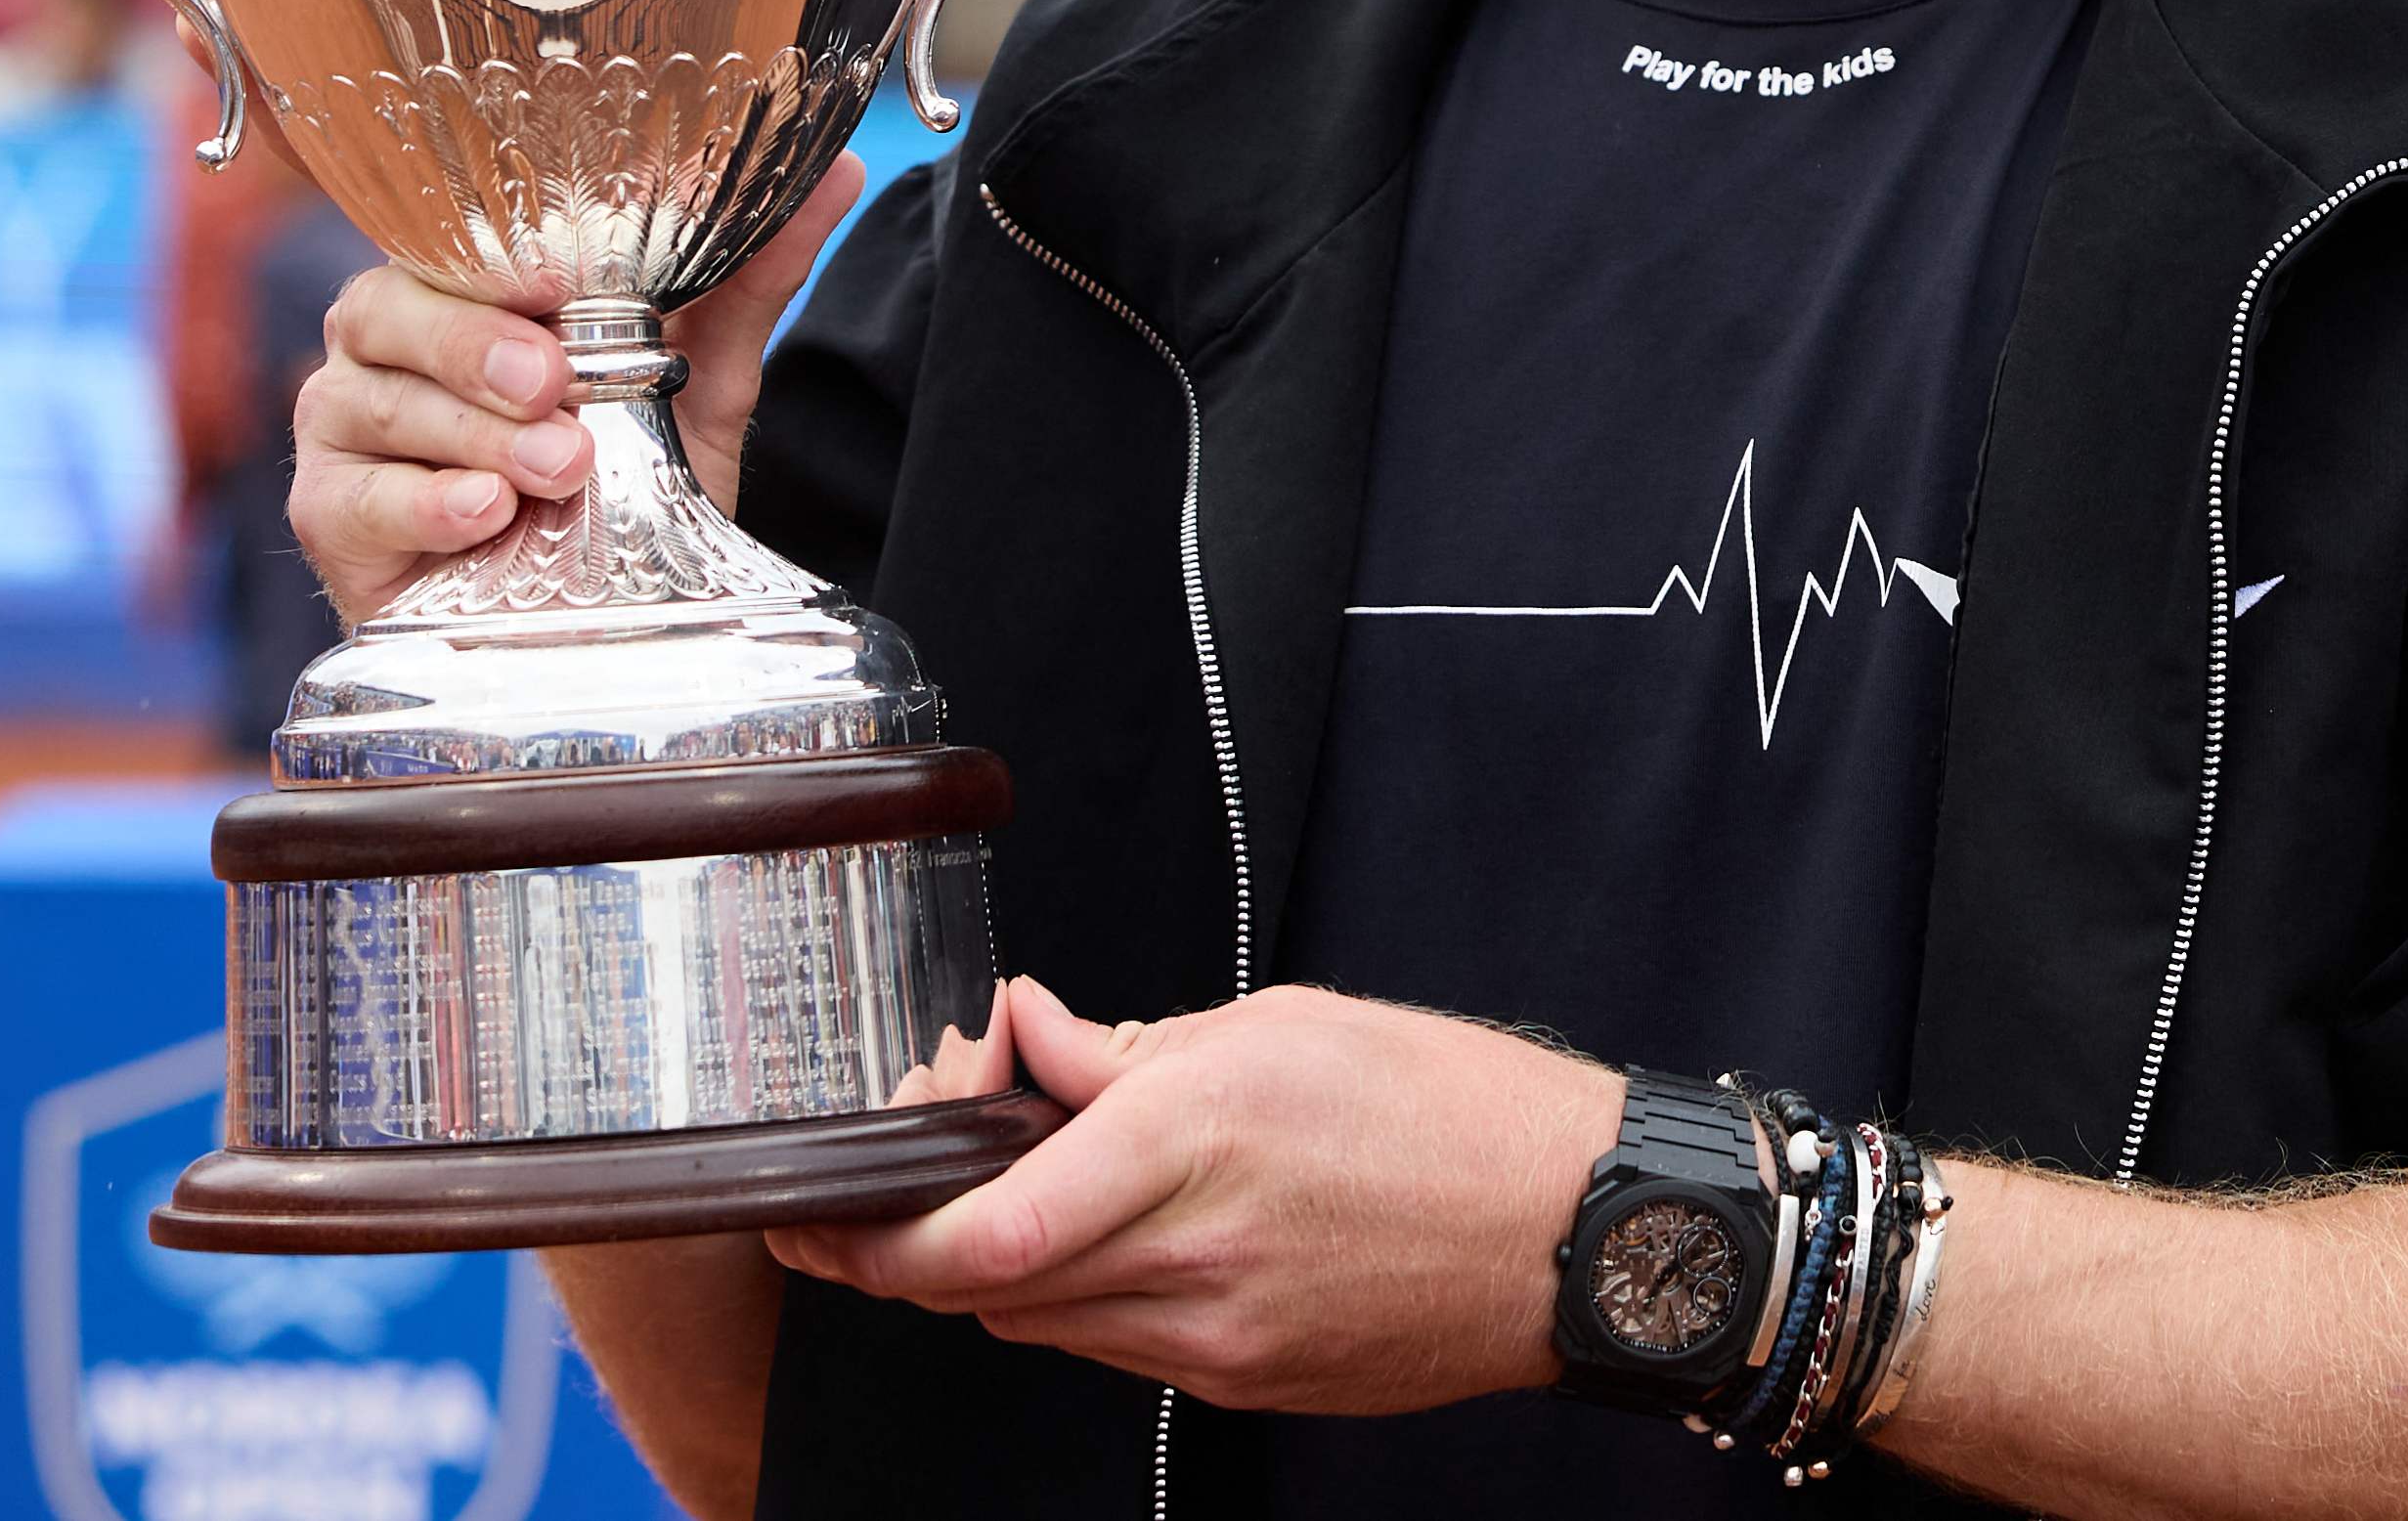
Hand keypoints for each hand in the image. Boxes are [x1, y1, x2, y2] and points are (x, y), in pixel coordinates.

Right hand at [283, 156, 862, 624]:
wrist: (598, 616)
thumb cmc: (626, 481)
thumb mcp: (702, 379)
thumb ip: (751, 278)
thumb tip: (837, 170)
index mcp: (461, 285)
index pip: (447, 241)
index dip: (494, 256)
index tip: (559, 279)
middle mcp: (387, 340)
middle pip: (389, 306)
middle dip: (477, 346)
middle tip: (554, 382)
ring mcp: (347, 424)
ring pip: (373, 398)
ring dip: (473, 432)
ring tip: (557, 464)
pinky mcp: (328, 512)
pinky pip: (354, 494)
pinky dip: (425, 500)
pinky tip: (485, 511)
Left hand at [766, 981, 1617, 1416]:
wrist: (1575, 1231)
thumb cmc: (1454, 1107)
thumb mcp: (1283, 1024)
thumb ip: (1128, 1050)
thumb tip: (1023, 1045)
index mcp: (1198, 1139)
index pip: (987, 1229)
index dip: (879, 1229)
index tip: (832, 1190)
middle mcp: (1196, 1257)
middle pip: (981, 1291)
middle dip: (907, 1246)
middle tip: (889, 1184)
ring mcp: (1220, 1340)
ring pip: (1037, 1326)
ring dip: (991, 1272)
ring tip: (1011, 1197)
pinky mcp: (1245, 1383)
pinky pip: (1114, 1351)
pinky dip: (1078, 1300)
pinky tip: (1108, 1242)